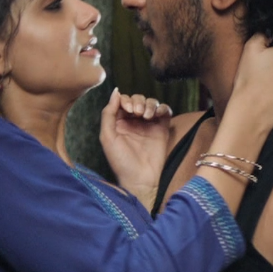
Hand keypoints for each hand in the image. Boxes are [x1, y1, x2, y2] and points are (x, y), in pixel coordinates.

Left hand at [99, 88, 173, 209]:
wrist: (141, 179)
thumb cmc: (121, 161)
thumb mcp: (107, 137)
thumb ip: (108, 113)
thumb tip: (115, 91)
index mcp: (118, 122)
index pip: (122, 101)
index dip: (126, 101)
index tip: (129, 111)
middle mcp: (133, 121)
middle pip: (138, 99)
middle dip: (138, 102)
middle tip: (138, 114)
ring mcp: (149, 124)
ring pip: (151, 102)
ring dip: (150, 104)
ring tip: (147, 117)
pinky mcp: (162, 128)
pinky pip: (165, 110)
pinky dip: (162, 108)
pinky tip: (157, 116)